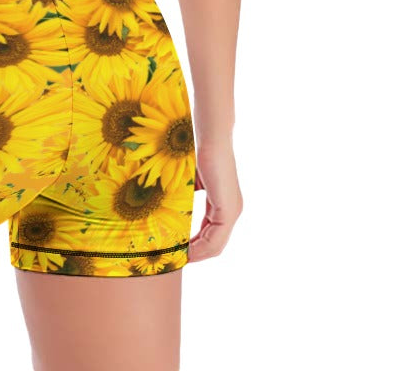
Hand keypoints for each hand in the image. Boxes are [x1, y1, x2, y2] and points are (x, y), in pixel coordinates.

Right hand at [187, 142, 241, 261]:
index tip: (177, 251)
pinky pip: (215, 238)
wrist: (211, 137)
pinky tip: (186, 250)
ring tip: (178, 257)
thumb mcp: (189, 180)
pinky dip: (200, 247)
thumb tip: (163, 205)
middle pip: (214, 245)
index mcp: (223, 204)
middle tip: (175, 258)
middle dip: (195, 254)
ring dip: (197, 253)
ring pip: (215, 244)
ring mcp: (231, 210)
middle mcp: (231, 210)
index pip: (211, 235)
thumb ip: (183, 195)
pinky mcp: (228, 208)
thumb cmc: (196, 152)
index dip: (195, 246)